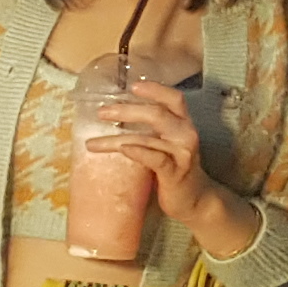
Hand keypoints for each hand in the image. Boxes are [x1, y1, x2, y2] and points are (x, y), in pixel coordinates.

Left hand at [88, 81, 258, 252]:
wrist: (195, 200)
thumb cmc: (174, 170)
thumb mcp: (165, 145)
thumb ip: (150, 132)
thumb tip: (116, 120)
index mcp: (183, 124)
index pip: (173, 99)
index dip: (155, 89)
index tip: (131, 86)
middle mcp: (185, 134)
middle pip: (157, 114)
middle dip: (126, 111)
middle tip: (101, 112)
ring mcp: (182, 154)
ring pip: (147, 139)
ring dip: (116, 139)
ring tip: (92, 144)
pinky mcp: (175, 173)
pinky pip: (156, 159)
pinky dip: (138, 152)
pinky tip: (123, 149)